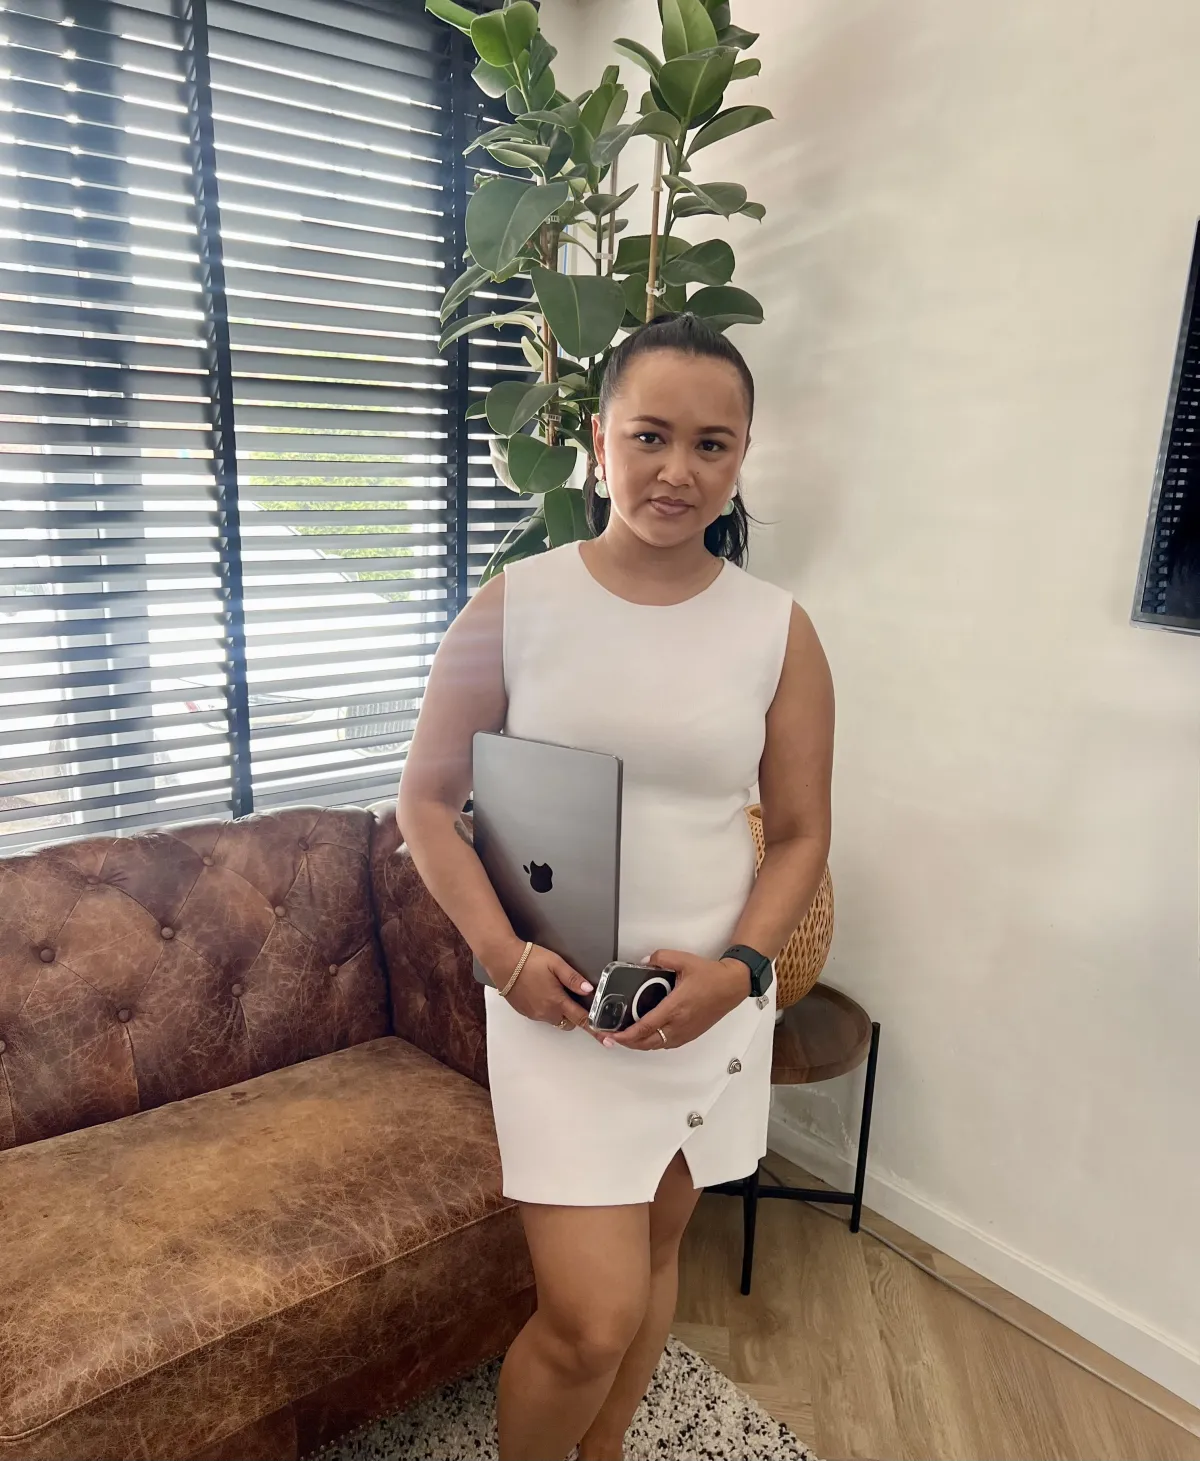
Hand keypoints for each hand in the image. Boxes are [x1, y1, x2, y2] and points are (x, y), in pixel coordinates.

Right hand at [489, 940, 601, 1039]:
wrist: (502, 961)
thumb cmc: (530, 960)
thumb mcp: (556, 963)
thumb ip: (573, 978)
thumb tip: (589, 989)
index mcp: (557, 1001)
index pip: (582, 1020)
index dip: (596, 1030)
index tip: (607, 1041)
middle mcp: (545, 1012)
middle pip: (568, 1022)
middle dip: (574, 1014)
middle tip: (573, 997)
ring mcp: (534, 1013)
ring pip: (554, 1019)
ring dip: (559, 1011)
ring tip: (554, 990)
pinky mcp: (524, 1012)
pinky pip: (541, 1015)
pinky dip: (546, 1008)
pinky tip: (541, 992)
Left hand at [606, 951, 747, 1051]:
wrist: (732, 985)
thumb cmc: (711, 976)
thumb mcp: (684, 960)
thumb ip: (661, 957)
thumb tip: (646, 961)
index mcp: (675, 1007)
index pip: (645, 1027)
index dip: (627, 1034)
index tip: (614, 1034)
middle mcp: (679, 1023)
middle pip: (648, 1042)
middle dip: (628, 1042)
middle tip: (614, 1037)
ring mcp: (686, 1031)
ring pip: (657, 1046)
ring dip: (640, 1044)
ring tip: (628, 1037)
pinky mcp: (691, 1033)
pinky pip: (668, 1044)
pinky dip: (654, 1043)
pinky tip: (648, 1036)